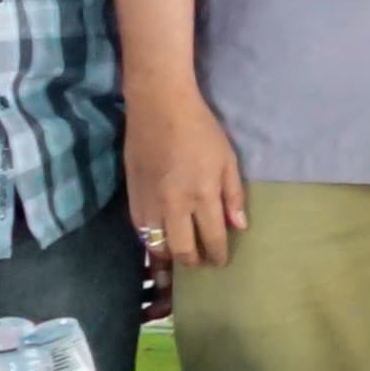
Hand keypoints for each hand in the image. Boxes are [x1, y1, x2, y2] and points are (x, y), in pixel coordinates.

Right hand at [127, 83, 248, 268]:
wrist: (159, 108)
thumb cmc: (200, 131)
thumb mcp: (228, 160)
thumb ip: (233, 196)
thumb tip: (238, 227)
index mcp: (202, 195)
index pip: (212, 239)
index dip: (217, 255)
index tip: (220, 261)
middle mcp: (174, 206)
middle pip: (181, 251)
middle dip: (193, 262)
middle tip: (201, 262)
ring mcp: (149, 203)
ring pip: (156, 246)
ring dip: (170, 255)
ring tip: (180, 255)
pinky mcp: (132, 197)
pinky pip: (140, 231)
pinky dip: (151, 240)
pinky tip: (161, 239)